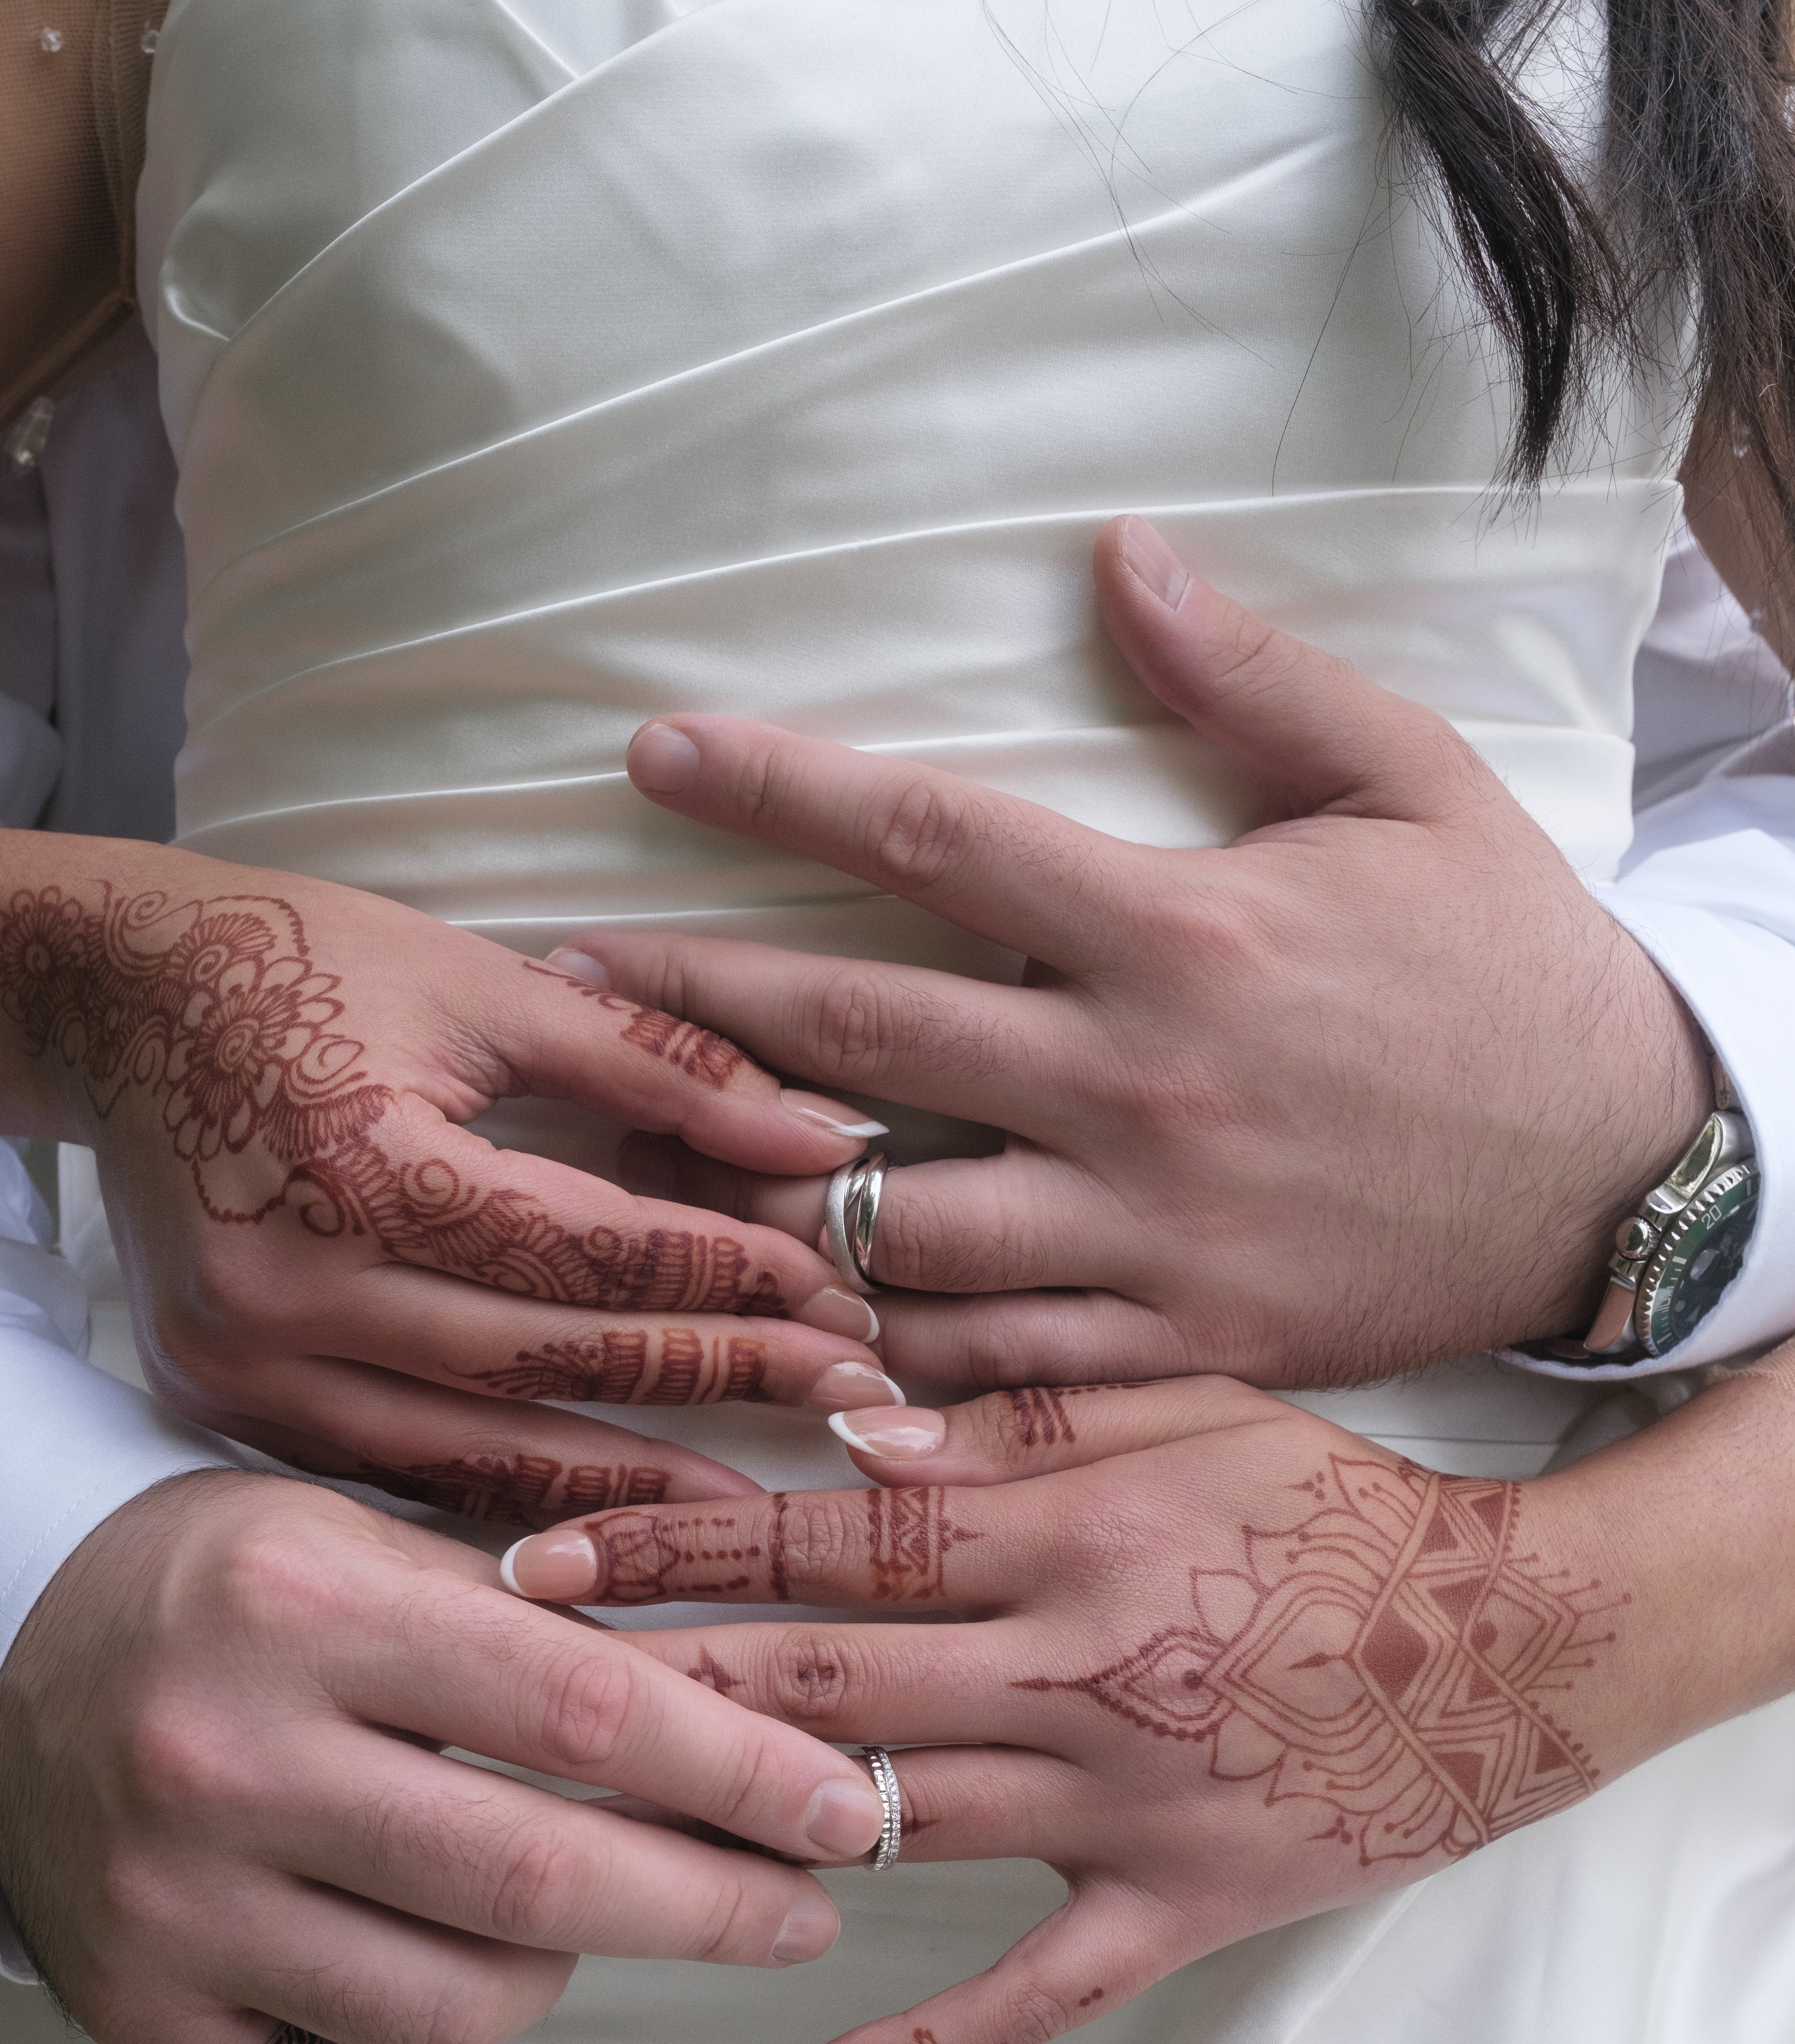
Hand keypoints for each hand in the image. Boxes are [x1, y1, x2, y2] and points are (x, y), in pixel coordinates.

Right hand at [0, 835, 897, 1523]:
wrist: (117, 996)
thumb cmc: (305, 962)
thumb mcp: (488, 983)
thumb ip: (663, 1064)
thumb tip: (824, 1134)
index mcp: (361, 1159)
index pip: (590, 1252)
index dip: (728, 1280)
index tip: (841, 1304)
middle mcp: (291, 1280)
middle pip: (548, 1360)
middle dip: (714, 1379)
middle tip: (848, 1400)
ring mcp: (245, 1359)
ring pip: (477, 1451)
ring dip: (629, 1480)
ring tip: (758, 1499)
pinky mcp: (223, 1398)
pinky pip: (398, 1470)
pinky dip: (512, 1493)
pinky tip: (612, 1515)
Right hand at [0, 1470, 892, 2043]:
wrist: (9, 1654)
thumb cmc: (231, 1591)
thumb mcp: (373, 1544)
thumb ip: (545, 1624)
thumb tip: (754, 1713)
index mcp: (308, 1610)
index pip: (580, 1708)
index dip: (739, 1772)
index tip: (844, 1806)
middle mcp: (232, 1759)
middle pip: (539, 1879)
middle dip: (711, 1906)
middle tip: (803, 1906)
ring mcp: (176, 1900)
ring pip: (460, 2002)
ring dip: (561, 1971)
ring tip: (574, 1912)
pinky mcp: (144, 2012)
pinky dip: (441, 2041)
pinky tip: (445, 1966)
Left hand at [500, 1373, 1723, 2043]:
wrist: (1520, 1643)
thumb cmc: (1341, 1508)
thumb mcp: (1191, 1411)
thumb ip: (1022, 1416)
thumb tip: (850, 1425)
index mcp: (1070, 1536)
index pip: (835, 1536)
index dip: (680, 1547)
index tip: (541, 1558)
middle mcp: (1075, 1672)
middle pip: (826, 1686)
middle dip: (654, 1686)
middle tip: (498, 1696)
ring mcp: (1120, 1806)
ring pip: (892, 1829)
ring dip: (735, 1843)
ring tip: (583, 1856)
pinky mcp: (1174, 1908)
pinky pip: (1029, 1995)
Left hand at [585, 517, 1708, 1392]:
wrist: (1622, 1166)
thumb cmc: (1506, 964)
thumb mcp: (1411, 783)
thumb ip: (1252, 675)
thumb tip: (1117, 552)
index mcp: (1180, 930)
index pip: (930, 838)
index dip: (775, 790)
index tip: (653, 755)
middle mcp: (1137, 1082)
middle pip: (856, 1034)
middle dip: (688, 995)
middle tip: (560, 972)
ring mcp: (1149, 1226)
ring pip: (889, 1219)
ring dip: (749, 1185)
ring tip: (635, 1152)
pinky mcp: (1177, 1335)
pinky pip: (989, 1352)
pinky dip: (878, 1342)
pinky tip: (784, 1317)